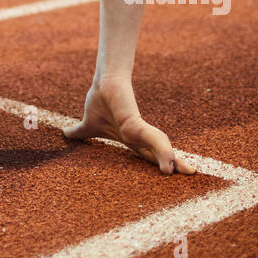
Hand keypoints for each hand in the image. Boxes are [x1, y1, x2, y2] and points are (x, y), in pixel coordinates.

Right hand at [62, 77, 195, 174]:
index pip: (149, 155)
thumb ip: (80, 133)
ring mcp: (137, 131)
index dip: (161, 164)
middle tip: (193, 173)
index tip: (173, 175)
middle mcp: (137, 137)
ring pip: (158, 149)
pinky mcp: (134, 123)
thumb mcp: (88, 125)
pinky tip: (168, 167)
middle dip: (176, 165)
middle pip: (159, 154)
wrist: (101, 82)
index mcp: (130, 140)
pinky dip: (162, 153)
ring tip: (186, 171)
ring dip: (170, 160)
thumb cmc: (100, 99)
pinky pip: (150, 140)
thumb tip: (64, 135)